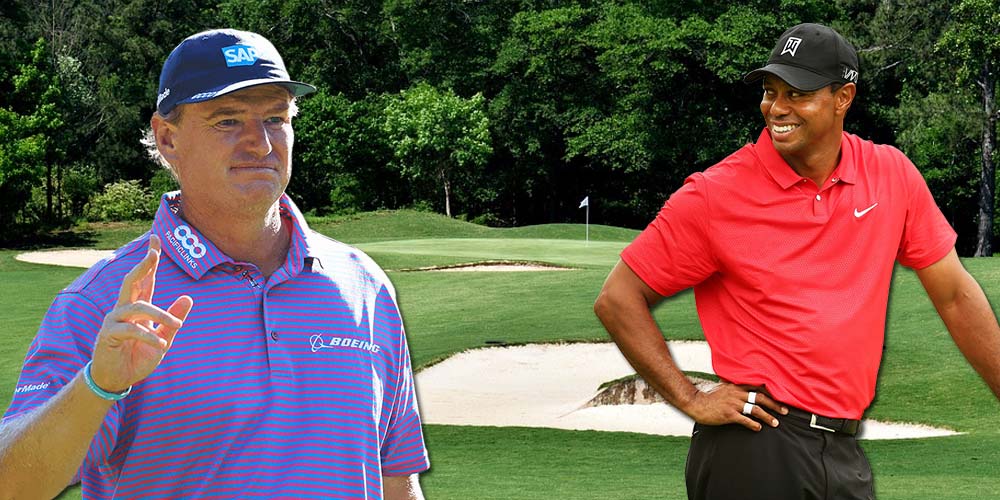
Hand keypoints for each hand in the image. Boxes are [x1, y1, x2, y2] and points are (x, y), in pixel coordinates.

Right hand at [89, 235, 193, 392]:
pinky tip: (160, 343)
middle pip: (132, 281)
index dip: (150, 260)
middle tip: (154, 254)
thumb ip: (173, 320)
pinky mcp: (109, 334)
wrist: (117, 380)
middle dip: (143, 266)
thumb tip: (187, 297)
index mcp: (138, 308)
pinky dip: (148, 335)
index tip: (155, 239)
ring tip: (177, 326)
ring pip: (137, 307)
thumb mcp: (163, 338)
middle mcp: (124, 309)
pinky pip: (131, 329)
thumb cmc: (138, 357)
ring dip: (160, 315)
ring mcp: (114, 320)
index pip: (146, 280)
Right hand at [683, 383, 787, 431]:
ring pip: (755, 409)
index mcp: (736, 386)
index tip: (781, 398)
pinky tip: (759, 428)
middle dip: (775, 405)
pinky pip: (744, 420)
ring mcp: (733, 404)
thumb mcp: (722, 387)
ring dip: (767, 417)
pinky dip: (753, 424)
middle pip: (761, 398)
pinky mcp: (729, 414)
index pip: (758, 388)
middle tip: (785, 411)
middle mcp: (737, 394)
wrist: (696, 403)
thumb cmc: (708, 397)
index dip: (771, 393)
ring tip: (776, 423)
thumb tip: (739, 385)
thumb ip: (733, 386)